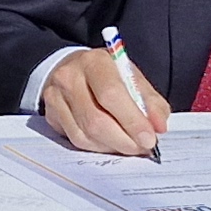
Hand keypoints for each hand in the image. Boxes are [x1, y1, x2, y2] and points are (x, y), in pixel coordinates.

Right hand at [40, 47, 169, 156]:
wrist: (73, 70)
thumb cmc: (108, 75)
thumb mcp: (132, 78)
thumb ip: (150, 102)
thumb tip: (159, 126)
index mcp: (95, 62)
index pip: (112, 94)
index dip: (132, 120)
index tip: (149, 138)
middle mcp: (70, 77)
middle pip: (96, 120)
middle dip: (123, 140)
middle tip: (142, 148)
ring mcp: (56, 97)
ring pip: (85, 135)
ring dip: (112, 146)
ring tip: (129, 145)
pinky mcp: (51, 115)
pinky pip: (76, 140)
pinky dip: (98, 147)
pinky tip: (110, 142)